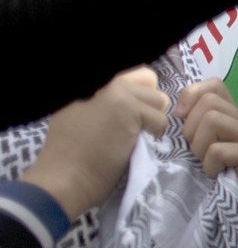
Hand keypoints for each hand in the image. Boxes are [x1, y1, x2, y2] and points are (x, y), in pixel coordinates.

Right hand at [21, 67, 168, 218]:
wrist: (65, 175)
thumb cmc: (72, 151)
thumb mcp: (80, 110)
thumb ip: (105, 97)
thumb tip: (137, 94)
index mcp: (92, 81)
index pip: (133, 72)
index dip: (137, 94)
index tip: (128, 114)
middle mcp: (103, 79)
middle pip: (149, 79)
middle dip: (147, 102)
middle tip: (133, 123)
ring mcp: (115, 90)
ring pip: (159, 99)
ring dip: (152, 119)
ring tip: (131, 135)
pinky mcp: (129, 108)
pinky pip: (161, 120)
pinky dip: (155, 135)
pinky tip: (133, 144)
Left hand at [174, 79, 237, 214]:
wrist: (229, 219)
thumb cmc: (209, 183)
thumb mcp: (197, 147)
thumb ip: (193, 123)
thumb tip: (175, 108)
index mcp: (237, 117)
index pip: (214, 85)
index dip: (191, 96)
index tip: (180, 119)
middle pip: (209, 102)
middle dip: (191, 128)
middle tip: (196, 153)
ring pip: (212, 120)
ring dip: (199, 147)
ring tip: (206, 164)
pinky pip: (218, 150)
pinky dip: (208, 166)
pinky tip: (215, 176)